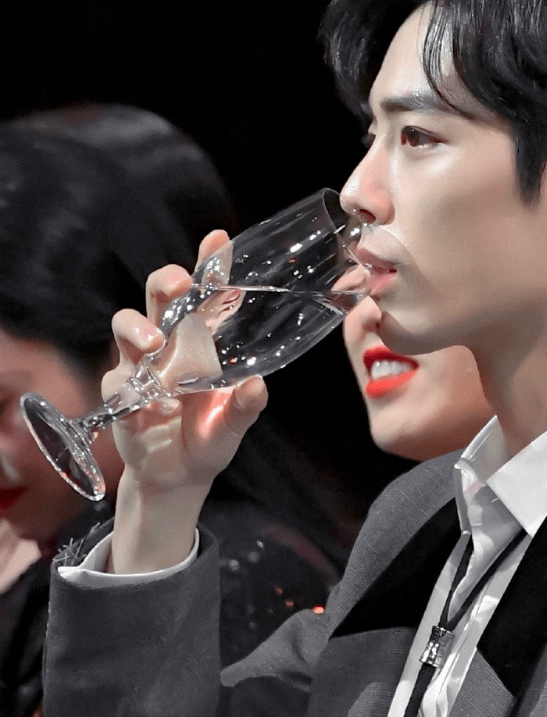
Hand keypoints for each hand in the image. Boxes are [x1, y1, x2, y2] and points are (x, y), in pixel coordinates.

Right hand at [106, 231, 266, 571]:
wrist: (176, 477)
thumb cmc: (208, 439)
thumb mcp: (233, 425)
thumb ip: (245, 407)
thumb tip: (258, 386)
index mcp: (202, 341)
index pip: (205, 295)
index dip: (210, 265)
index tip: (218, 239)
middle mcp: (169, 344)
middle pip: (159, 297)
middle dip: (166, 284)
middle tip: (179, 286)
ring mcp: (140, 365)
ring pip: (126, 325)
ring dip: (139, 330)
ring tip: (156, 347)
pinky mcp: (120, 392)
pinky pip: (117, 381)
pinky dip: (136, 391)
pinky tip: (159, 408)